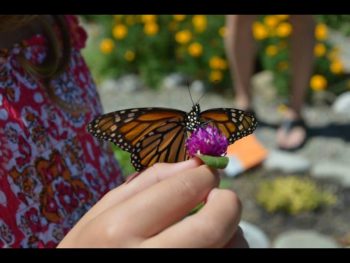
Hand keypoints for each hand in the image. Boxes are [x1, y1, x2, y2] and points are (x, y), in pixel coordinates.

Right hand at [58, 158, 246, 247]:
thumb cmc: (92, 249)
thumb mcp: (102, 213)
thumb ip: (146, 183)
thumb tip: (193, 164)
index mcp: (118, 230)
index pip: (181, 189)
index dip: (205, 174)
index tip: (207, 173)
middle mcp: (147, 258)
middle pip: (213, 224)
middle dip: (227, 202)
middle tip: (221, 197)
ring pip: (229, 247)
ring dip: (230, 230)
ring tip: (208, 228)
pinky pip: (227, 261)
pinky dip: (227, 247)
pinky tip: (207, 246)